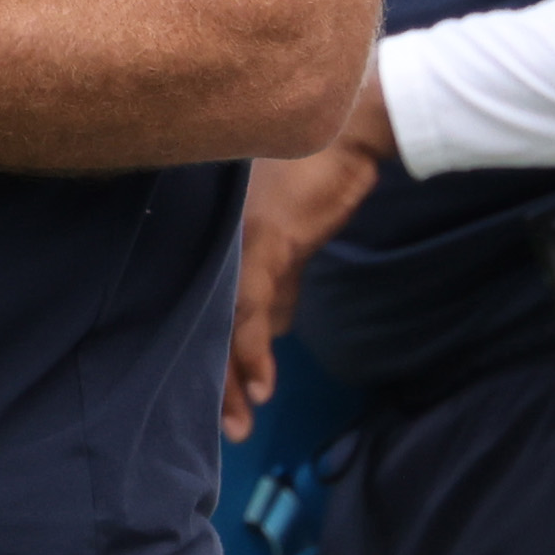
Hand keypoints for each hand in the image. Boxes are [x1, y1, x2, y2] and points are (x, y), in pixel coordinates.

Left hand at [230, 72, 391, 440]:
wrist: (352, 127)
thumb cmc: (320, 171)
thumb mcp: (294, 237)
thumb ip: (279, 281)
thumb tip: (276, 327)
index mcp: (216, 240)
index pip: (202, 309)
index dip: (207, 358)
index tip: (212, 401)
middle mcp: (216, 240)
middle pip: (202, 321)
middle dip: (212, 380)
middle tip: (220, 426)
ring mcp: (238, 239)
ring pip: (222, 322)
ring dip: (230, 377)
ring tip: (236, 421)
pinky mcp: (269, 239)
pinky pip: (251, 306)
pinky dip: (254, 349)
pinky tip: (259, 384)